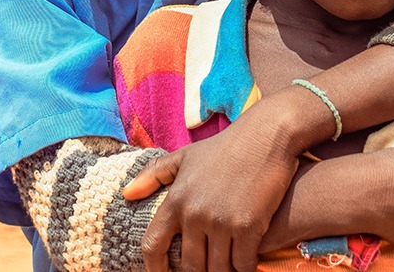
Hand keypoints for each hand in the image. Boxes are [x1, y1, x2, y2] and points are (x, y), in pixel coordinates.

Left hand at [124, 102, 299, 271]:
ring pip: (218, 269)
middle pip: (190, 266)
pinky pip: (243, 264)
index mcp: (176, 200)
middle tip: (208, 268)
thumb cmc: (225, 147)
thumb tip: (127, 194)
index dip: (155, 269)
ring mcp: (221, 221)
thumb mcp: (185, 156)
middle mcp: (194, 214)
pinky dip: (246, 267)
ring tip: (229, 266)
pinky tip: (248, 261)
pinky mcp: (247, 226)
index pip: (153, 245)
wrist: (266, 136)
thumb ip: (154, 174)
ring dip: (224, 271)